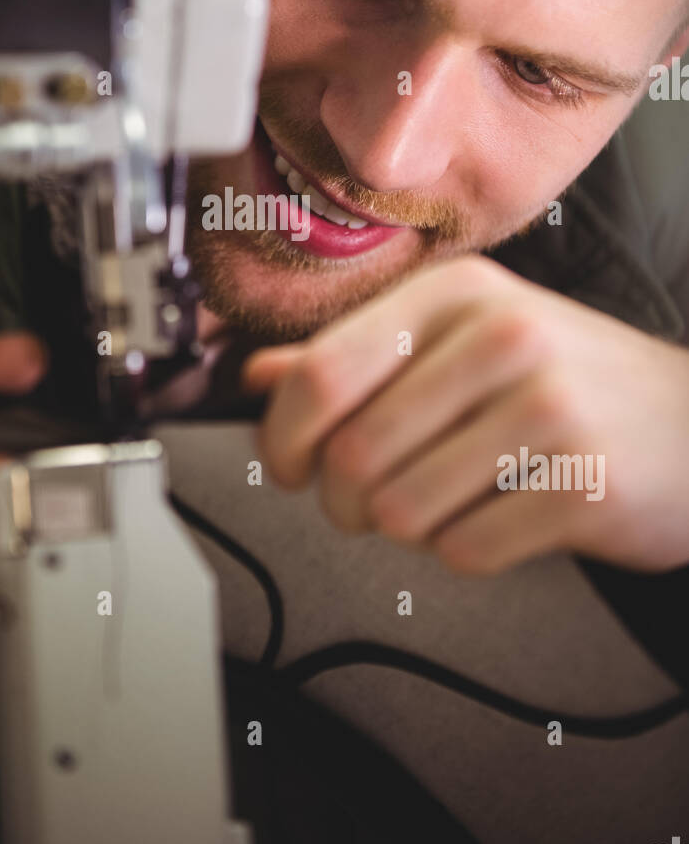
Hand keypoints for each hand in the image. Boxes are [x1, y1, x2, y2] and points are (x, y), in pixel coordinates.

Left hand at [244, 255, 688, 573]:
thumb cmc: (565, 379)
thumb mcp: (461, 339)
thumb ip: (355, 354)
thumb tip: (258, 375)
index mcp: (456, 294)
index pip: (321, 373)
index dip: (283, 436)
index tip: (289, 465)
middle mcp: (501, 337)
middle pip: (353, 454)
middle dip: (342, 499)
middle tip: (365, 502)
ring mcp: (549, 408)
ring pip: (401, 510)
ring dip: (405, 528)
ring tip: (442, 503)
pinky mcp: (585, 485)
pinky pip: (466, 550)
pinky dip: (465, 549)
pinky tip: (496, 519)